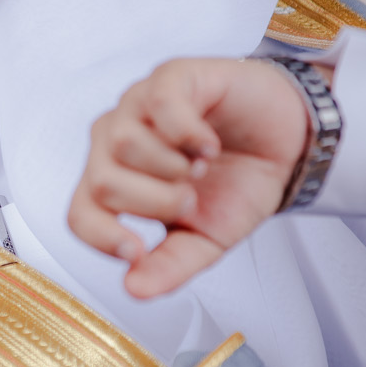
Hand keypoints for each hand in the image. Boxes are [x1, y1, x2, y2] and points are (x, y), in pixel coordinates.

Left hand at [68, 57, 312, 298]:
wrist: (287, 143)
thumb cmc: (237, 183)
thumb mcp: (206, 239)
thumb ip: (169, 266)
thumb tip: (134, 289)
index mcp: (114, 181)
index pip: (79, 214)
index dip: (102, 238)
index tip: (138, 251)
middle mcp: (114, 140)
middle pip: (102, 183)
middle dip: (155, 204)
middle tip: (190, 199)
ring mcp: (139, 104)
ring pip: (123, 144)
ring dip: (172, 169)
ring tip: (199, 168)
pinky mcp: (173, 77)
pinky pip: (160, 104)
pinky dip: (189, 134)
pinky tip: (208, 146)